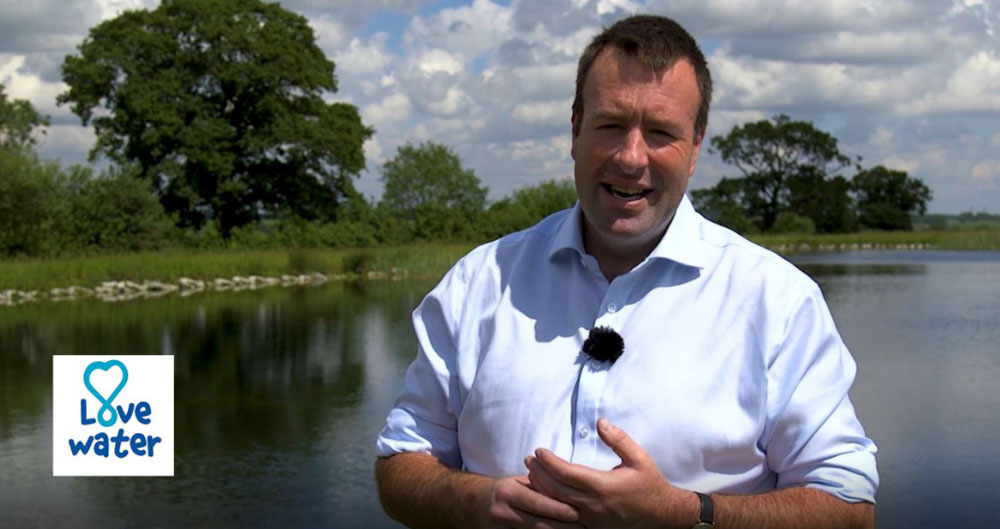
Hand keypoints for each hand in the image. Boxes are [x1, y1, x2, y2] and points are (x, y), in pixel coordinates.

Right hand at [477, 474, 583, 528]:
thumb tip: (570, 491)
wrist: (476, 505)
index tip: (578, 513)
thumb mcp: (519, 483)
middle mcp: (502, 512)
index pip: (538, 503)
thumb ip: (540, 487)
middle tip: (583, 528)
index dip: (559, 509)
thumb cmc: (506, 491)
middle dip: (563, 528)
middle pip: (538, 525)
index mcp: (508, 493)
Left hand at [525, 418, 697, 528]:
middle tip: (528, 460)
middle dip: (539, 474)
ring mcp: (591, 519)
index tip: (539, 451)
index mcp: (603, 486)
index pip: (567, 473)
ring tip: (531, 475)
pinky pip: (565, 519)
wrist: (663, 515)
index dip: (549, 462)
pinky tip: (544, 497)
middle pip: (557, 490)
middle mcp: (594, 505)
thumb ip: (619, 439)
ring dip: (542, 490)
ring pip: (558, 506)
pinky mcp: (592, 527)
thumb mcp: (639, 458)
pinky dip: (552, 506)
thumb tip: (600, 422)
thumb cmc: (650, 484)